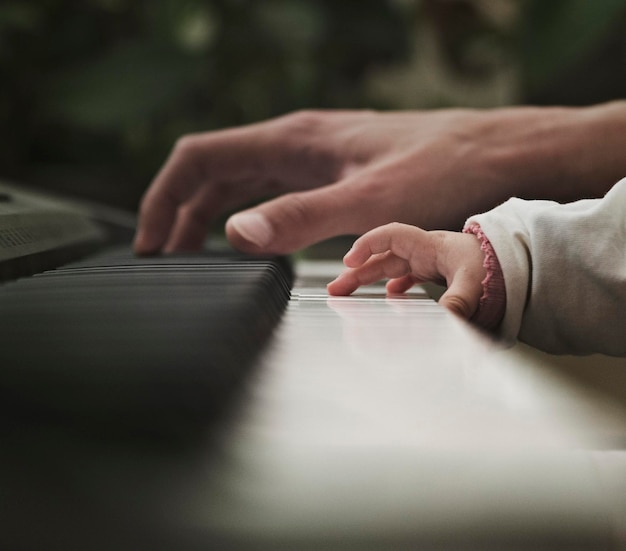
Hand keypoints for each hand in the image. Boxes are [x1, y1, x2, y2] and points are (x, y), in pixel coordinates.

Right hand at [133, 109, 507, 254]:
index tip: (150, 244)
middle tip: (164, 262)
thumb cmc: (444, 170)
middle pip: (212, 173)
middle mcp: (297, 145)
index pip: (200, 159)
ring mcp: (315, 159)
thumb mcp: (370, 201)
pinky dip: (245, 218)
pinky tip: (248, 243)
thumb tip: (234, 234)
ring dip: (208, 217)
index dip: (164, 198)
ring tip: (191, 257)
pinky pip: (272, 194)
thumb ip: (302, 217)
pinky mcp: (334, 176)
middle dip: (179, 213)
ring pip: (241, 184)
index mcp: (293, 141)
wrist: (496, 155)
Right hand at [327, 223, 485, 319]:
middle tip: (335, 289)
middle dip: (356, 271)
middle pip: (382, 257)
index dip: (367, 245)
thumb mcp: (477, 282)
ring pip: (389, 268)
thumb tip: (445, 318)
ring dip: (367, 279)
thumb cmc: (497, 265)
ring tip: (347, 294)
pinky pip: (405, 276)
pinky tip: (386, 297)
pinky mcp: (434, 273)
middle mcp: (425, 252)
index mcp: (430, 246)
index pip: (391, 236)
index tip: (349, 262)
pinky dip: (392, 285)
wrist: (518, 262)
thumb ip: (460, 300)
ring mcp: (428, 262)